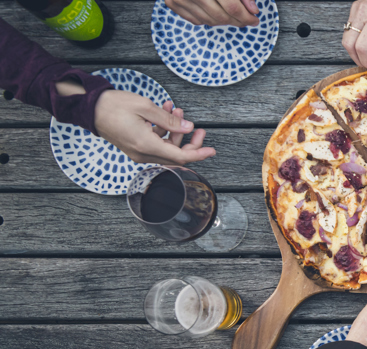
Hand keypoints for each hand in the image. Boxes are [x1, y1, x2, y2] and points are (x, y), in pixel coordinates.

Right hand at [93, 91, 216, 165]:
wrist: (87, 107)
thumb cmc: (112, 105)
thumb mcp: (146, 107)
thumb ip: (169, 120)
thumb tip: (188, 128)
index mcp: (146, 146)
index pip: (180, 157)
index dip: (198, 153)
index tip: (211, 150)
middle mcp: (142, 153)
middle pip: (175, 155)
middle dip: (189, 142)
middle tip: (198, 128)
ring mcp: (137, 151)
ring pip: (166, 148)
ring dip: (175, 131)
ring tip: (176, 110)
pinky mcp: (134, 146)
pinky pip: (155, 143)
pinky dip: (163, 130)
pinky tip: (165, 111)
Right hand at [164, 0, 258, 26]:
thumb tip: (252, 10)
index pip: (232, 8)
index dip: (246, 16)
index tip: (254, 19)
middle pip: (221, 17)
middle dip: (237, 21)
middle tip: (247, 21)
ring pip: (209, 21)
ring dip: (225, 22)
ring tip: (234, 18)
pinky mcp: (172, 3)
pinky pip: (196, 20)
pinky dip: (209, 20)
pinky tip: (218, 15)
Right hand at [343, 0, 366, 71]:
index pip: (363, 47)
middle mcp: (362, 12)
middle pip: (348, 43)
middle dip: (357, 59)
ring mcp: (357, 8)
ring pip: (346, 36)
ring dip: (354, 50)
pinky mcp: (355, 7)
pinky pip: (349, 27)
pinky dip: (355, 39)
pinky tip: (366, 43)